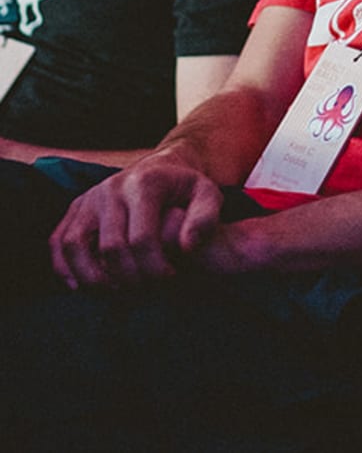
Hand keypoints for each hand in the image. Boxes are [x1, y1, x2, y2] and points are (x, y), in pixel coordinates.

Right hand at [49, 151, 223, 288]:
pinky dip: (64, 268)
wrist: (163, 167)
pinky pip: (57, 242)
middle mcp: (112, 188)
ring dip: (94, 278)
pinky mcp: (76, 208)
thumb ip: (204, 219)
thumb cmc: (185, 189)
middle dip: (129, 278)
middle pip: (110, 247)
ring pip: (75, 245)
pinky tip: (85, 286)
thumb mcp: (208, 195)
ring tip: (118, 290)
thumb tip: (187, 247)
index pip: (141, 238)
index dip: (155, 268)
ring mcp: (90, 197)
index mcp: (145, 184)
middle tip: (146, 289)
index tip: (169, 278)